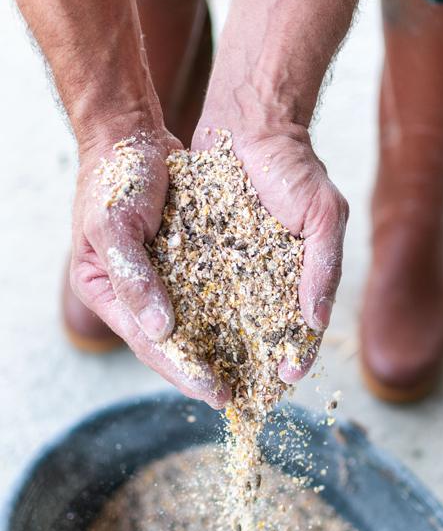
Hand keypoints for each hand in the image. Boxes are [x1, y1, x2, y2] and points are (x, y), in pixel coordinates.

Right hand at [70, 127, 229, 408]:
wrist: (130, 134)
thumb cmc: (116, 177)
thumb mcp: (115, 227)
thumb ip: (134, 279)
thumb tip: (160, 331)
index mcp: (105, 293)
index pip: (147, 343)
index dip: (181, 370)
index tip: (214, 393)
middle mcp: (130, 292)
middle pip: (168, 342)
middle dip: (199, 369)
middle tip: (235, 397)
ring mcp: (154, 277)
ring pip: (187, 322)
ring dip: (213, 346)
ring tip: (245, 373)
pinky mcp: (177, 260)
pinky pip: (201, 293)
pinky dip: (221, 311)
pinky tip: (248, 325)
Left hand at [192, 122, 348, 383]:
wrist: (248, 125)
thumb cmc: (294, 170)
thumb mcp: (323, 216)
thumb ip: (325, 268)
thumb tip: (317, 321)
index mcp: (300, 278)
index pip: (301, 327)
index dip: (297, 353)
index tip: (286, 378)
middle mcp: (266, 280)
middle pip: (260, 332)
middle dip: (252, 363)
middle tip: (240, 391)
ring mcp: (233, 269)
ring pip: (226, 319)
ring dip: (219, 348)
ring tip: (208, 375)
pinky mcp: (201, 254)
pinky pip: (197, 290)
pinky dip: (193, 313)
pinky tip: (183, 336)